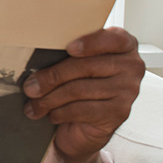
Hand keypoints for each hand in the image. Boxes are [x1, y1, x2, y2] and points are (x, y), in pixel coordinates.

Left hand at [22, 27, 143, 159]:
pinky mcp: (119, 113)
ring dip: (50, 99)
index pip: (112, 38)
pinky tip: (51, 114)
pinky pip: (82, 110)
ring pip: (80, 89)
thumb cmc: (82, 85)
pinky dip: (61, 112)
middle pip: (86, 66)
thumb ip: (69, 55)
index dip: (90, 42)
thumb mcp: (77, 64)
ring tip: (34, 105)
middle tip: (30, 87)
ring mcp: (128, 91)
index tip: (69, 48)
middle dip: (52, 77)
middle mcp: (131, 66)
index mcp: (124, 45)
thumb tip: (36, 59)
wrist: (89, 124)